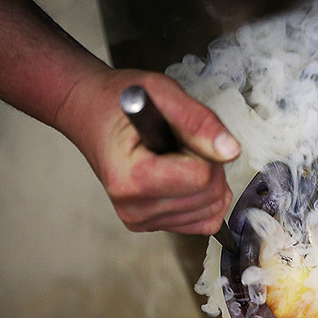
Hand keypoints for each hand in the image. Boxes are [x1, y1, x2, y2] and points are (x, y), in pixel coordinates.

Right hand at [56, 68, 239, 234]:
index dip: (203, 148)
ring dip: (207, 180)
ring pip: (212, 210)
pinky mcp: (150, 225)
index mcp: (133, 178)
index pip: (203, 176)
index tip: (179, 133)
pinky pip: (204, 222)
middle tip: (179, 143)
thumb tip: (230, 151)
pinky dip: (204, 198)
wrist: (88, 113)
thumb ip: (198, 121)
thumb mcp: (162, 93)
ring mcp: (141, 220)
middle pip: (211, 195)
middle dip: (208, 164)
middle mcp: (134, 208)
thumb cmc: (120, 101)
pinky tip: (183, 177)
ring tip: (175, 157)